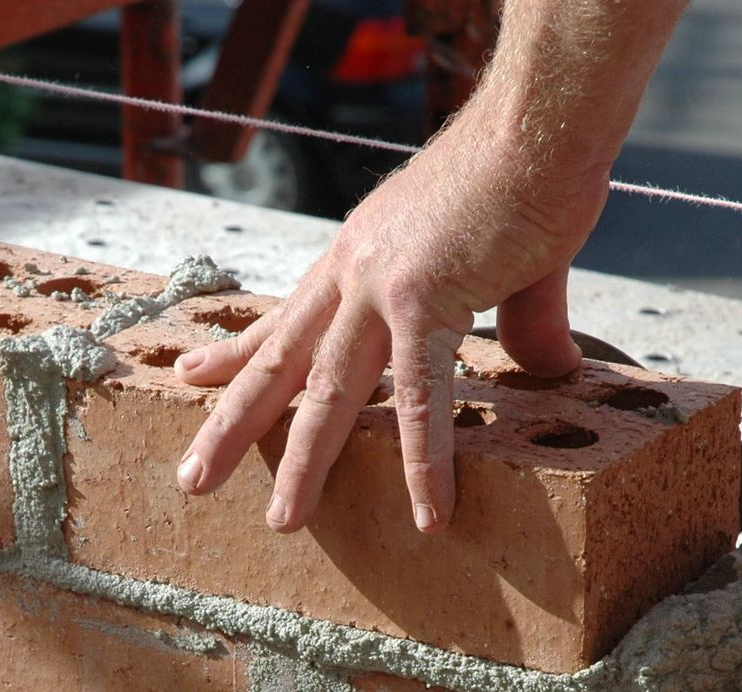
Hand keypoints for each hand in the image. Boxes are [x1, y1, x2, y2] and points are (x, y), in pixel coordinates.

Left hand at [171, 113, 610, 533]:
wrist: (542, 120)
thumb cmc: (529, 173)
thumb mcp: (510, 262)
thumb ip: (520, 325)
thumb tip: (552, 372)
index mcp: (360, 255)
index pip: (287, 317)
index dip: (236, 352)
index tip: (193, 378)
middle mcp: (354, 271)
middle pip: (280, 361)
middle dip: (231, 424)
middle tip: (190, 478)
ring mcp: (382, 285)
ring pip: (327, 390)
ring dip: (302, 461)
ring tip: (282, 522)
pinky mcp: (428, 298)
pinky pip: (422, 396)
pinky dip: (425, 460)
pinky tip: (430, 514)